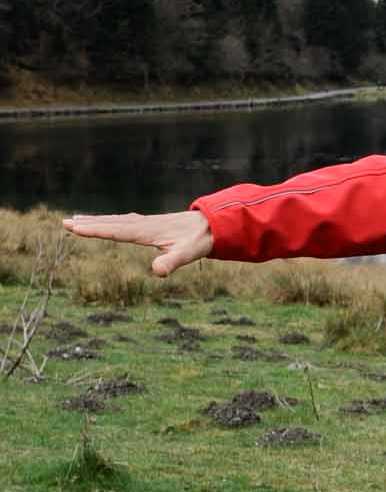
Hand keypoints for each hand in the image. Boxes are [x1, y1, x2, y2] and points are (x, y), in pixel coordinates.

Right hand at [62, 209, 214, 277]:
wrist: (213, 225)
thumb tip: (157, 272)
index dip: (94, 230)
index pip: (114, 231)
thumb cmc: (199, 241)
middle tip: (65, 223)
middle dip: (88, 224)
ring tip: (77, 220)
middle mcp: (143, 224)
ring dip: (96, 220)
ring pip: (116, 220)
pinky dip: (111, 220)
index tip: (73, 227)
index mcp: (146, 231)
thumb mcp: (187, 254)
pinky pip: (124, 221)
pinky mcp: (151, 224)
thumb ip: (171, 262)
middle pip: (110, 223)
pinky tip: (108, 221)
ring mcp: (146, 222)